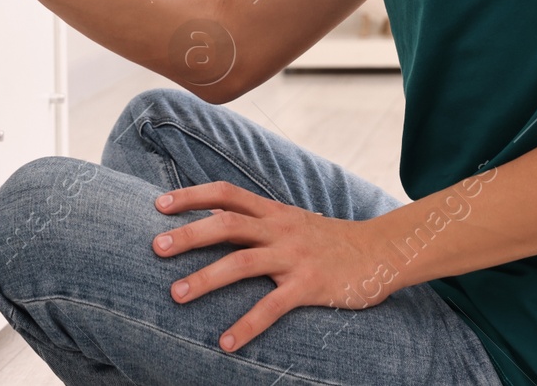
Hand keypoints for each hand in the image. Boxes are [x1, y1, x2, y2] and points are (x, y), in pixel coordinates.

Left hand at [153, 181, 391, 351]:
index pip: (225, 192)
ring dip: (206, 278)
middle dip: (189, 233)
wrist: (381, 252)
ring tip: (176, 295)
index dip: (191, 195)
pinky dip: (247, 325)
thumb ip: (256, 220)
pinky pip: (273, 306)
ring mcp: (294, 257)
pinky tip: (226, 343)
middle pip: (227, 223)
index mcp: (272, 211)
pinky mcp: (310, 286)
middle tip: (156, 247)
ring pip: (242, 262)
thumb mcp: (291, 221)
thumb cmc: (328, 240)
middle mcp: (279, 229)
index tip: (158, 203)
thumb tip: (213, 217)